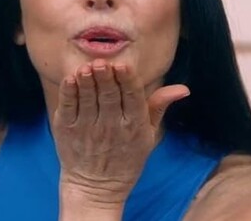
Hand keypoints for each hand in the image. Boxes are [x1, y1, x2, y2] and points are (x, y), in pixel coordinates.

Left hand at [52, 59, 189, 216]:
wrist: (96, 188)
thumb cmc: (126, 159)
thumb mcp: (149, 136)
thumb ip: (159, 107)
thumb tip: (183, 88)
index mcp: (134, 126)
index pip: (132, 98)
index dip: (127, 81)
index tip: (123, 65)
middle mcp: (111, 127)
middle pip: (109, 96)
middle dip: (105, 77)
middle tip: (102, 62)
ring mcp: (87, 129)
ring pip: (88, 99)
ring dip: (87, 81)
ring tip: (86, 67)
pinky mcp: (67, 131)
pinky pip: (68, 108)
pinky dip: (69, 93)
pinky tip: (71, 79)